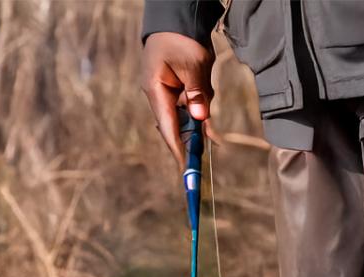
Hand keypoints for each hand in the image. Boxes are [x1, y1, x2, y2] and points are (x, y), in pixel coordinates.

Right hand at [141, 32, 213, 169]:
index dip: (178, 150)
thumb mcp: (193, 66)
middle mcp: (159, 96)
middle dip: (192, 138)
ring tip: (204, 97)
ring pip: (186, 118)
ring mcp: (167, 94)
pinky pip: (190, 108)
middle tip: (207, 151)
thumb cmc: (182, 40)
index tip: (186, 169)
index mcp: (156, 90)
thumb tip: (201, 119)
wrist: (177, 20)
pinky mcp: (177, 91)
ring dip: (199, 118)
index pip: (167, 128)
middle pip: (176, 127)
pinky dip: (200, 110)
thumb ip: (197, 93)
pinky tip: (205, 98)